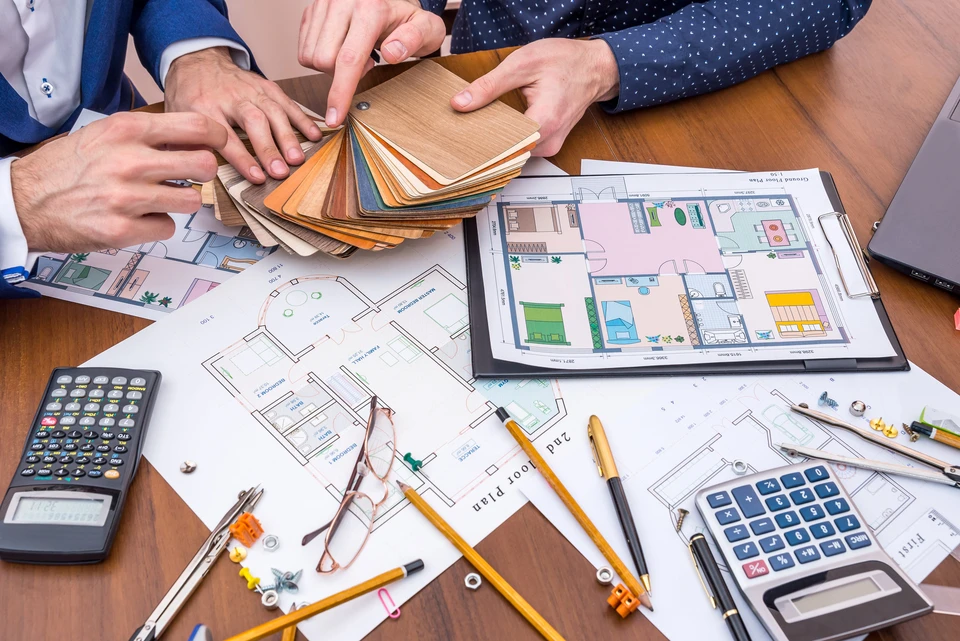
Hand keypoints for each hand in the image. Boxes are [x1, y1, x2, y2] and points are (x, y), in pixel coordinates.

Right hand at [11, 112, 226, 251]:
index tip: (221, 144)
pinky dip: (157, 225)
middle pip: (204, 165)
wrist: (24, 201)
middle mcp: (130, 161)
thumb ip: (148, 135)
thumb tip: (195, 139)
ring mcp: (128, 198)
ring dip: (180, 202)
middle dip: (203, 172)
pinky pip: (168, 228)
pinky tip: (136, 218)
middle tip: (190, 176)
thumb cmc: (67, 167)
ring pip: (191, 201)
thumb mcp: (105, 134)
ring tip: (156, 198)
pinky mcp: (123, 230)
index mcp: (127, 130)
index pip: (197, 126)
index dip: (219, 137)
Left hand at [164, 47, 322, 182]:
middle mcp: (231, 98)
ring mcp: (251, 90)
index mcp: (205, 108)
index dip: (242, 158)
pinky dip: (302, 119)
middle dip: (269, 147)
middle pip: (253, 121)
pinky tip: (314, 135)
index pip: (226, 137)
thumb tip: (197, 171)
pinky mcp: (266, 86)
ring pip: (273, 112)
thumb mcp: (177, 119)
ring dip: (288, 137)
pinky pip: (287, 102)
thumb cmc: (189, 96)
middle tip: (281, 171)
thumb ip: (186, 144)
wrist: (197, 61)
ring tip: (298, 159)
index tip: (257, 176)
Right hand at [298, 0, 444, 125]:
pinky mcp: (312, 9)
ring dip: (330, 66)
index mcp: (370, 8)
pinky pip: (303, 48)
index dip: (340, 93)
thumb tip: (392, 53)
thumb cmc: (408, 17)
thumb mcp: (426, 28)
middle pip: (324, 60)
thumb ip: (414, 39)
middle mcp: (342, 2)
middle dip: (342, 75)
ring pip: (310, 56)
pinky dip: (319, 57)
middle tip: (368, 62)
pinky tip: (341, 47)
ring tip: (355, 53)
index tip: (335, 118)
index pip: (348, 59)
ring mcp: (323, 3)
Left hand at [451, 39, 619, 156]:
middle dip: (483, 141)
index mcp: (544, 122)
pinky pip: (523, 150)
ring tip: (480, 125)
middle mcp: (549, 141)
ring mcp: (550, 147)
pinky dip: (508, 139)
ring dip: (496, 141)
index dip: (477, 141)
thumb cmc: (565, 61)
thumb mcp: (522, 64)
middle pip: (506, 152)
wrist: (595, 67)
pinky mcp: (549, 146)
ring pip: (514, 154)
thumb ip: (489, 86)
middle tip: (463, 129)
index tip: (458, 136)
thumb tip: (460, 103)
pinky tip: (497, 126)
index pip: (502, 145)